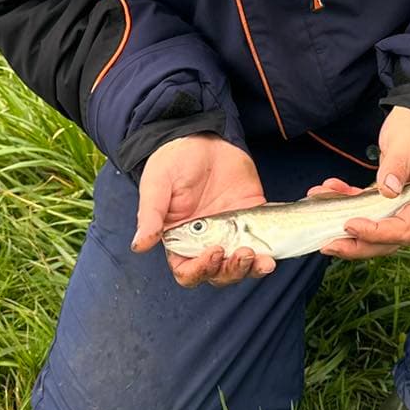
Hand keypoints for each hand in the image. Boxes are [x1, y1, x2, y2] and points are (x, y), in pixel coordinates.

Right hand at [130, 134, 275, 287]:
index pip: (187, 270)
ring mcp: (229, 234)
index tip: (213, 251)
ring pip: (239, 267)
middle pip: (216, 274)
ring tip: (259, 258)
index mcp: (179, 239)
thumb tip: (139, 245)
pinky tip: (270, 257)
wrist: (203, 136)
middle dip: (229, 271)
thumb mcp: (157, 183)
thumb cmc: (174, 160)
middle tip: (241, 253)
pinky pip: (260, 246)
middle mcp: (204, 242)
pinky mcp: (250, 221)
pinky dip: (266, 256)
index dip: (199, 269)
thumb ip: (150, 215)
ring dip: (249, 269)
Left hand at [308, 106, 409, 260]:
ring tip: (319, 206)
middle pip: (386, 241)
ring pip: (372, 229)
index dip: (376, 232)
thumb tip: (388, 189)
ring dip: (344, 226)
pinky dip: (344, 203)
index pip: (403, 228)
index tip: (351, 224)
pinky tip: (327, 190)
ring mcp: (398, 205)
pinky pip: (363, 210)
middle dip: (356, 244)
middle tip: (327, 242)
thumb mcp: (408, 140)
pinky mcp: (384, 198)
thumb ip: (399, 164)